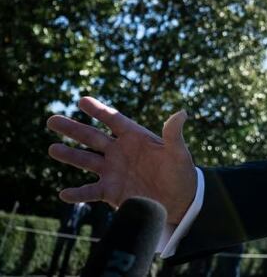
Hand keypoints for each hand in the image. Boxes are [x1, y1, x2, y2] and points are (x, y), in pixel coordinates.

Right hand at [46, 96, 197, 223]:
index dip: (99, 110)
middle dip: (72, 129)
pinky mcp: (110, 191)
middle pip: (92, 137)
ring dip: (69, 155)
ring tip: (52, 148)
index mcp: (135, 137)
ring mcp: (113, 171)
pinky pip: (90, 191)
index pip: (113, 120)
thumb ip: (173, 134)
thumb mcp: (178, 153)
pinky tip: (64, 194)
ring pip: (85, 160)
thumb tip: (181, 113)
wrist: (179, 200)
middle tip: (52, 120)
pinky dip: (77, 193)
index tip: (82, 100)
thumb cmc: (181, 172)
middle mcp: (120, 151)